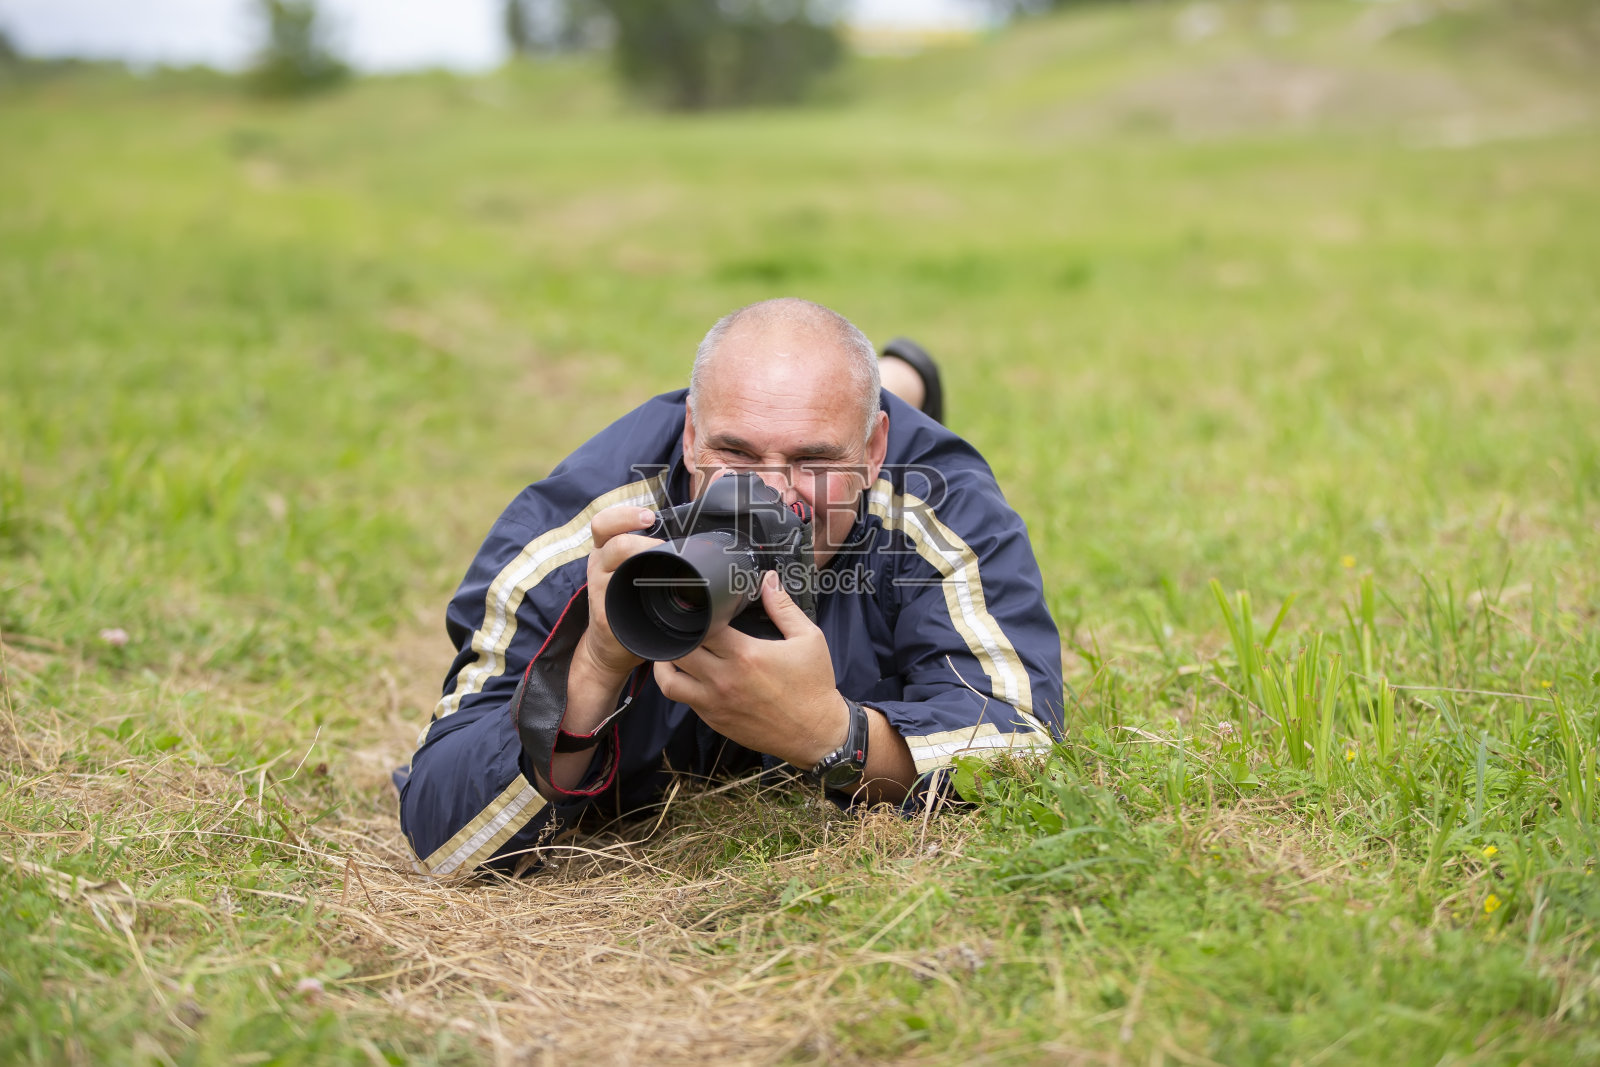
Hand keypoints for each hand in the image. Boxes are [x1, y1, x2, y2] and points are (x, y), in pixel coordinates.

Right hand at [577, 503, 663, 682]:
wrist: (610, 645)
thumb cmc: (629, 602)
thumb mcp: (632, 571)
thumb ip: (649, 554)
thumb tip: (692, 539)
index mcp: (607, 550)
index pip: (605, 523)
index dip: (624, 515)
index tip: (649, 517)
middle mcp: (600, 564)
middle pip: (610, 539)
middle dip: (640, 539)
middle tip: (662, 544)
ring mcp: (599, 587)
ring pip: (611, 561)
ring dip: (638, 556)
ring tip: (662, 562)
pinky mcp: (604, 612)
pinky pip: (615, 596)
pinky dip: (633, 590)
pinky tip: (648, 593)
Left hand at [652, 570, 847, 768]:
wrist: (816, 733)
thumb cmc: (813, 687)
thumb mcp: (808, 639)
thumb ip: (784, 608)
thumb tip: (769, 581)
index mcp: (746, 655)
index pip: (702, 627)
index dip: (697, 613)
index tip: (701, 607)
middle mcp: (724, 680)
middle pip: (679, 651)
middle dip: (678, 635)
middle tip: (683, 626)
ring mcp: (715, 703)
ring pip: (669, 681)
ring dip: (665, 664)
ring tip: (672, 651)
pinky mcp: (715, 721)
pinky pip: (685, 701)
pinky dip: (682, 685)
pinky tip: (692, 675)